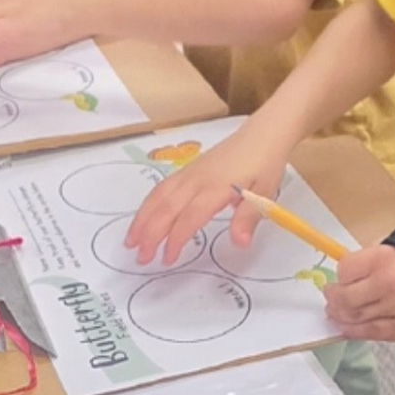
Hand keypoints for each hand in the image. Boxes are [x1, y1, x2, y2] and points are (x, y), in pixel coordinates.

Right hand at [124, 128, 291, 268]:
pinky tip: (143, 218)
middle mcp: (196, 180)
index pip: (189, 217)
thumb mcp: (264, 193)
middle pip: (167, 208)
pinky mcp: (187, 170)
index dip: (176, 240)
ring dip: (142, 219)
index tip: (167, 260)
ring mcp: (189, 173)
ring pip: (158, 197)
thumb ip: (247, 218)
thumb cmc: (265, 164)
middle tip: (140, 258)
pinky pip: (162, 188)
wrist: (262, 133)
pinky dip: (148, 205)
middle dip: (150, 234)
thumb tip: (239, 243)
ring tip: (130, 241)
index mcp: (216, 187)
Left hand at [324, 242, 394, 341]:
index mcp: (385, 260)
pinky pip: (371, 333)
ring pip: (355, 317)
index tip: (341, 275)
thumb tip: (348, 273)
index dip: (341, 273)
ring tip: (335, 311)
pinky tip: (346, 327)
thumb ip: (372, 260)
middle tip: (331, 295)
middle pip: (346, 297)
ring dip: (340, 315)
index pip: (345, 269)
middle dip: (334, 298)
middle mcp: (388, 286)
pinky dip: (354, 331)